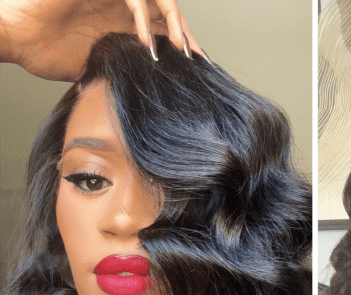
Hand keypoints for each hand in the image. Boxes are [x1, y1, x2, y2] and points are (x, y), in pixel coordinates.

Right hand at [0, 0, 201, 80]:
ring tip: (180, 49)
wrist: (18, 39)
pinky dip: (144, 18)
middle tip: (197, 58)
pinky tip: (147, 43)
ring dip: (174, 23)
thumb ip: (124, 70)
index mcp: (125, 23)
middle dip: (186, 34)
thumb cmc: (49, 53)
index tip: (198, 66)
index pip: (164, 28)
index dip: (183, 44)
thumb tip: (150, 95)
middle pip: (168, 12)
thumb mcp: (99, 67)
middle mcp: (123, 6)